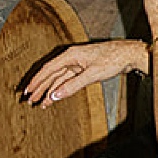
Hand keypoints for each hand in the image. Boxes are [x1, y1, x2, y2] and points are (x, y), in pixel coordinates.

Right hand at [21, 39, 147, 105]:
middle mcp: (72, 58)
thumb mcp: (92, 75)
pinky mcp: (84, 69)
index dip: (37, 81)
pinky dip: (61, 89)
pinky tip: (55, 97)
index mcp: (70, 55)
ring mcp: (78, 64)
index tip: (28, 91)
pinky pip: (68, 80)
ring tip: (40, 103)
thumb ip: (72, 86)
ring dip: (50, 90)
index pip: (48, 70)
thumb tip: (55, 95)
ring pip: (59, 79)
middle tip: (30, 100)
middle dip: (40, 88)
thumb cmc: (113, 59)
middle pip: (51, 75)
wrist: (129, 54)